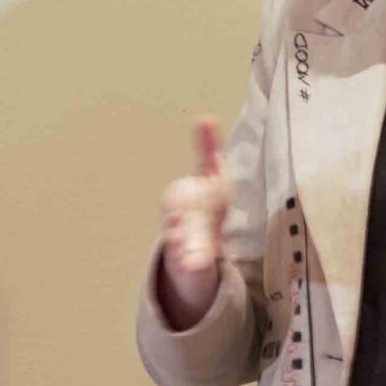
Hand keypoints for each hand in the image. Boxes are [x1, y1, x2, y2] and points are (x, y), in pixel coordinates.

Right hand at [157, 118, 231, 328]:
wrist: (198, 233)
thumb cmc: (207, 199)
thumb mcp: (209, 173)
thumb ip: (207, 147)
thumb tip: (205, 117)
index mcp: (179, 197)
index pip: (177, 197)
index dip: (180, 199)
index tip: (181, 200)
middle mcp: (176, 220)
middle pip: (177, 223)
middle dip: (178, 223)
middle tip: (177, 221)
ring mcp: (181, 242)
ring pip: (181, 246)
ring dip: (185, 251)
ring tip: (191, 260)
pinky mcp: (190, 260)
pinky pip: (190, 262)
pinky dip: (193, 265)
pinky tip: (197, 268)